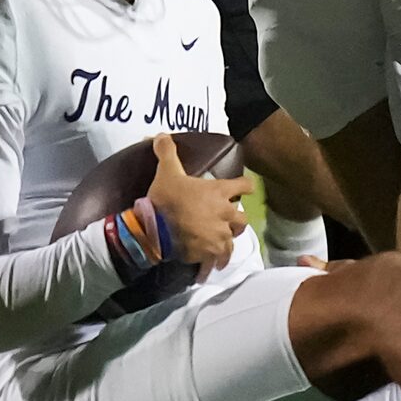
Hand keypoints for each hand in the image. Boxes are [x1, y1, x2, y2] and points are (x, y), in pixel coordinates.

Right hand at [145, 133, 254, 269]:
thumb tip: (162, 134)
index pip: (245, 186)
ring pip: (233, 241)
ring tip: (218, 241)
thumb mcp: (167, 171)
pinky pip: (218, 260)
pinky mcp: (210, 254)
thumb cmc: (166, 198)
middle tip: (225, 218)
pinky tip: (210, 266)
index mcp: (219, 192)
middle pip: (243, 219)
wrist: (155, 229)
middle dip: (237, 219)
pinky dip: (215, 263)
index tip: (242, 187)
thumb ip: (167, 152)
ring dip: (228, 240)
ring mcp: (219, 236)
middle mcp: (225, 215)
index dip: (245, 186)